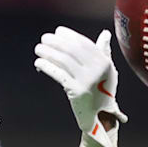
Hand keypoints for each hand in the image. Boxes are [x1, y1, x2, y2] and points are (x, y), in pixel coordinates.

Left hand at [34, 26, 127, 146]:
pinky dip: (47, 66)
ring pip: (63, 61)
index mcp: (104, 62)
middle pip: (71, 50)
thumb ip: (104, 52)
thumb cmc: (103, 89)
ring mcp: (86, 81)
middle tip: (44, 38)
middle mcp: (97, 70)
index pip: (83, 43)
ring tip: (38, 48)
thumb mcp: (108, 70)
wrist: (100, 115)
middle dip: (56, 42)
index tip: (57, 31)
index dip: (69, 35)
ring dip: (48, 52)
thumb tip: (105, 34)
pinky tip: (39, 62)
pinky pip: (58, 75)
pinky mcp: (76, 91)